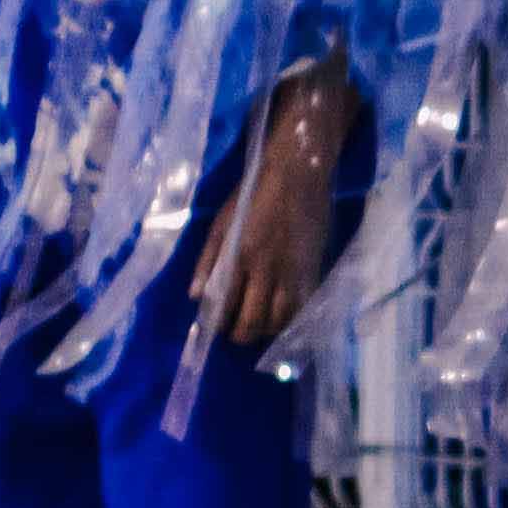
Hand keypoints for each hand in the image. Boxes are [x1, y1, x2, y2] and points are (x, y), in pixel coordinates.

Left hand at [200, 63, 354, 346]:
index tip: (214, 329)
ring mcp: (292, 272)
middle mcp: (265, 270)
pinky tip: (283, 318)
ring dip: (266, 331)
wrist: (298, 172)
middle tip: (236, 334)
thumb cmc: (252, 194)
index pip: (224, 305)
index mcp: (238, 257)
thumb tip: (195, 296)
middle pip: (252, 321)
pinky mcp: (312, 268)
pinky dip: (290, 319)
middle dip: (241, 334)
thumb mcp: (221, 223)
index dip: (217, 324)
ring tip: (259, 329)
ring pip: (279, 320)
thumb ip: (208, 261)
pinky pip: (302, 306)